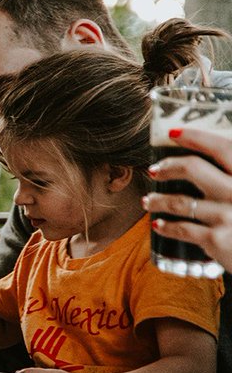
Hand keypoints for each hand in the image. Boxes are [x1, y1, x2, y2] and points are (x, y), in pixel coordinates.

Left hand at [144, 127, 231, 271]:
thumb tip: (206, 159)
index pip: (223, 147)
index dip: (196, 136)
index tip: (174, 133)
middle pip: (193, 168)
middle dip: (167, 166)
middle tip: (154, 170)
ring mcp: (227, 215)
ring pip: (179, 201)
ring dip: (157, 200)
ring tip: (148, 201)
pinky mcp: (217, 239)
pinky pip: (181, 229)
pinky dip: (165, 226)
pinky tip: (157, 225)